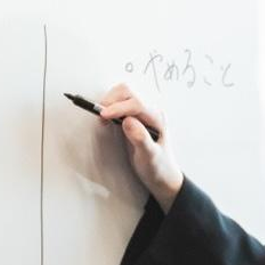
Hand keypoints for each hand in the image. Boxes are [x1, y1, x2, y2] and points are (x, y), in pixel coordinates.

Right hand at [98, 83, 183, 211]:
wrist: (162, 174)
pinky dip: (110, 105)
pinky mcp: (135, 114)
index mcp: (157, 118)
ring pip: (123, 92)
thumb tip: (128, 121)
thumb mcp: (150, 157)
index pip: (137, 103)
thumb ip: (141, 139)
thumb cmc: (158, 166)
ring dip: (110, 101)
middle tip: (101, 117)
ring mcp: (143, 111)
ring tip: (103, 118)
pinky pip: (121, 100)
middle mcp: (151, 110)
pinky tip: (106, 117)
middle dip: (111, 100)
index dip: (118, 107)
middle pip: (128, 91)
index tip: (104, 116)